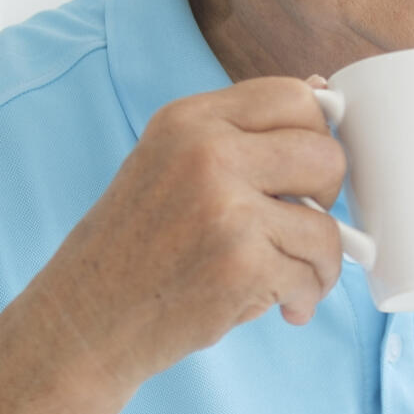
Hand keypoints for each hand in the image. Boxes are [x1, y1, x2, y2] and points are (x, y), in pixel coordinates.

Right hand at [26, 76, 347, 389]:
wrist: (84, 321)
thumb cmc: (135, 247)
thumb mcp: (171, 163)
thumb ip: (242, 133)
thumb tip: (323, 92)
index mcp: (189, 120)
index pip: (294, 97)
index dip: (316, 136)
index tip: (305, 170)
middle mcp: (207, 154)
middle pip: (326, 155)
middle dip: (327, 197)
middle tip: (301, 224)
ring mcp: (226, 209)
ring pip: (329, 226)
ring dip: (322, 262)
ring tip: (292, 277)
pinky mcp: (241, 265)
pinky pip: (312, 273)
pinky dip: (305, 295)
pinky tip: (281, 303)